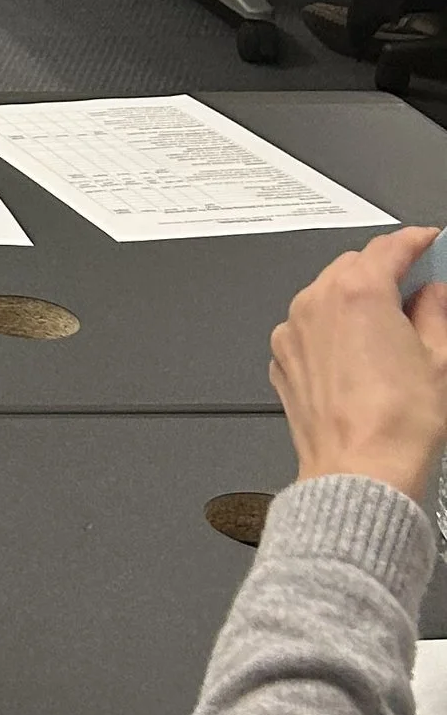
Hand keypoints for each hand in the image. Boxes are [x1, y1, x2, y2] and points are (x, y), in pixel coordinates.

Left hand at [269, 228, 446, 503]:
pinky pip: (309, 328)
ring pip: (326, 295)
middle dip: (385, 272)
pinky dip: (332, 330)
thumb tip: (435, 293)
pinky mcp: (283, 360)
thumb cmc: (397, 425)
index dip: (416, 241)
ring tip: (390, 331)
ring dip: (355, 301)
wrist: (359, 473)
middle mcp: (317, 303)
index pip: (390, 246)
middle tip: (418, 289)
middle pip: (354, 266)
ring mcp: (293, 332)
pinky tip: (360, 357)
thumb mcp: (441, 359)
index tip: (429, 242)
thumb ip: (438, 312)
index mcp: (359, 292)